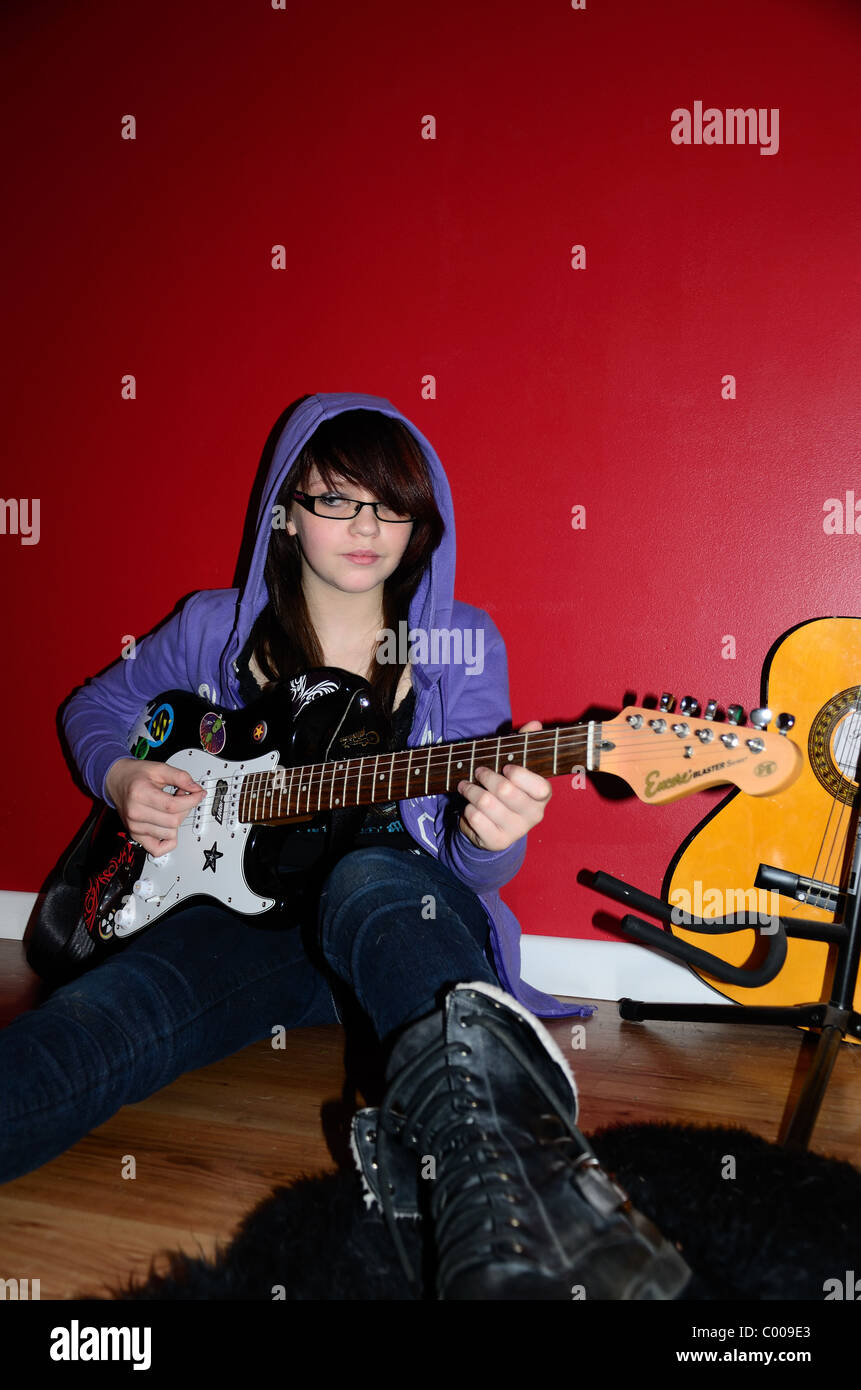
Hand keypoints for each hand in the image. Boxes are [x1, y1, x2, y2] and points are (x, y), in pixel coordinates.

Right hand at [105, 758, 204, 855]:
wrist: (116, 781)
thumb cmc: (135, 776)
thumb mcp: (159, 768)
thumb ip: (180, 777)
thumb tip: (196, 788)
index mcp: (140, 794)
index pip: (173, 806)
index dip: (192, 800)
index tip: (198, 794)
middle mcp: (135, 813)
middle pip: (173, 821)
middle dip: (185, 809)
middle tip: (183, 797)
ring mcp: (135, 826)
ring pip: (170, 833)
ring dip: (178, 821)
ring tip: (173, 808)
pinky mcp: (136, 835)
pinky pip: (158, 849)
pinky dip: (168, 841)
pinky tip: (169, 827)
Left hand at [456, 721, 551, 851]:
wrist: (495, 827)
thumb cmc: (507, 790)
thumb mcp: (515, 767)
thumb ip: (524, 744)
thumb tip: (535, 724)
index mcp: (542, 796)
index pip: (539, 787)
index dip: (519, 774)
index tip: (506, 767)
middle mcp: (534, 816)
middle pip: (505, 790)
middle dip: (486, 776)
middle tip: (478, 771)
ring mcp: (515, 831)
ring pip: (486, 803)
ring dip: (471, 790)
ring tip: (467, 786)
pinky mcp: (496, 841)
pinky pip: (475, 817)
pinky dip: (467, 808)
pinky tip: (470, 806)